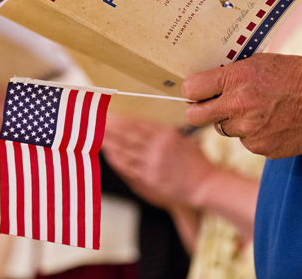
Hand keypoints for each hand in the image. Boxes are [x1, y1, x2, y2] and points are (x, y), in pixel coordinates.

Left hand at [101, 115, 218, 208]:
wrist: (205, 186)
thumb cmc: (195, 162)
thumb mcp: (183, 140)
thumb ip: (163, 134)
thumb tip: (142, 126)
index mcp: (167, 135)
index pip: (138, 124)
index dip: (122, 120)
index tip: (109, 114)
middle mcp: (158, 148)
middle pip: (128, 136)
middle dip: (111, 129)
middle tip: (95, 122)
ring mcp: (153, 164)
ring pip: (125, 151)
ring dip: (109, 143)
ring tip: (96, 136)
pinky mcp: (150, 179)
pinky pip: (128, 167)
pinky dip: (116, 160)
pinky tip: (108, 154)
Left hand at [183, 53, 301, 158]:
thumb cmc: (298, 75)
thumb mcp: (262, 62)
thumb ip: (233, 73)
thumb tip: (208, 82)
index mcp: (236, 79)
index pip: (191, 89)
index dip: (191, 91)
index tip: (196, 92)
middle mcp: (238, 105)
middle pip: (195, 116)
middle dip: (198, 111)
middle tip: (209, 107)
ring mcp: (249, 130)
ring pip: (223, 128)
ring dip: (233, 121)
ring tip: (256, 111)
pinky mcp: (261, 147)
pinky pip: (245, 141)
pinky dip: (253, 134)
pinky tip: (271, 123)